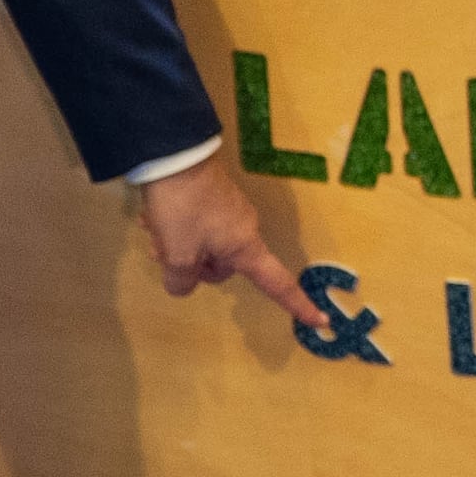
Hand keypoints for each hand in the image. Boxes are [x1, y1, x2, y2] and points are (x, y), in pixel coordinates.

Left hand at [134, 150, 317, 327]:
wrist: (175, 155)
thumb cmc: (184, 210)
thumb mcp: (177, 254)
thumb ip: (181, 281)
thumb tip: (183, 284)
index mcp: (245, 247)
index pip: (277, 283)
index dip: (297, 304)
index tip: (321, 321)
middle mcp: (245, 230)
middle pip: (223, 266)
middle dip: (192, 265)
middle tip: (163, 252)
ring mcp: (231, 212)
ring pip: (205, 246)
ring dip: (179, 245)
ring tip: (154, 231)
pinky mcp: (215, 198)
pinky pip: (200, 226)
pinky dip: (179, 229)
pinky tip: (157, 216)